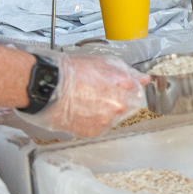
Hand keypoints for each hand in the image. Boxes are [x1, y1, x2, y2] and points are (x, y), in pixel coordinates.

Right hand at [24, 54, 148, 137]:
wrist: (48, 88)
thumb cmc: (71, 72)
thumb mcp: (103, 62)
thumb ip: (128, 71)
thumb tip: (144, 78)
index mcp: (124, 85)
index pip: (137, 90)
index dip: (127, 87)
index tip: (119, 86)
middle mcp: (119, 105)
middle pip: (127, 105)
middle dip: (117, 99)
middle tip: (98, 93)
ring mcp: (107, 120)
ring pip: (113, 117)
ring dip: (105, 111)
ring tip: (86, 100)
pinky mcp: (94, 132)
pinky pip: (99, 126)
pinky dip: (93, 120)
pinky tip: (82, 110)